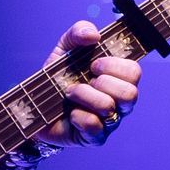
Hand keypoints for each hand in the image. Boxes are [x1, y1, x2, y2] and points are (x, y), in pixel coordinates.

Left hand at [53, 20, 140, 143]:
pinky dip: (78, 116)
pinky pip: (95, 126)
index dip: (114, 66)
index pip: (134, 72)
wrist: (34, 106)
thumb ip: (79, 32)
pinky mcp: (96, 138)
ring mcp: (110, 121)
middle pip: (130, 93)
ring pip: (110, 108)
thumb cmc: (57, 77)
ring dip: (85, 96)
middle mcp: (120, 101)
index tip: (94, 64)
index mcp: (118, 78)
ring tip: (71, 94)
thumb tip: (93, 35)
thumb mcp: (64, 48)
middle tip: (85, 80)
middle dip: (102, 83)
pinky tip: (70, 114)